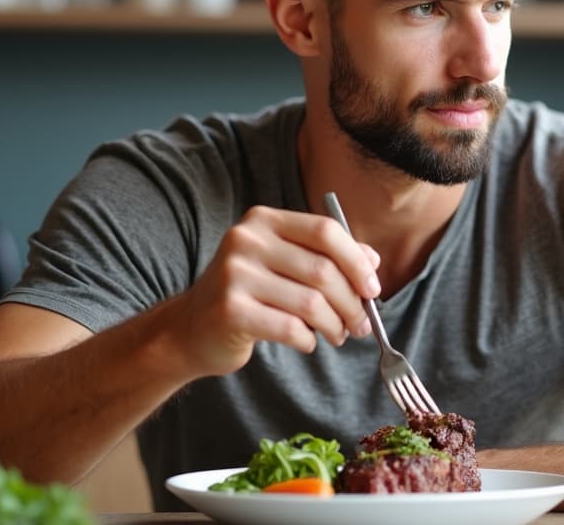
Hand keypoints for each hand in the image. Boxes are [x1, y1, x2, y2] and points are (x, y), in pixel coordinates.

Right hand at [168, 205, 380, 377]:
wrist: (191, 329)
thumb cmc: (249, 295)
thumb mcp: (285, 265)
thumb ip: (327, 257)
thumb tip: (373, 262)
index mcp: (263, 221)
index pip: (325, 231)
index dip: (356, 261)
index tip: (373, 289)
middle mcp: (246, 241)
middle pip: (322, 270)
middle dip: (351, 302)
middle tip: (361, 325)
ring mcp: (234, 275)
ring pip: (310, 303)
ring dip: (334, 325)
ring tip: (338, 335)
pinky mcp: (230, 311)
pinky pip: (290, 328)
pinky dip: (308, 340)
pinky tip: (307, 342)